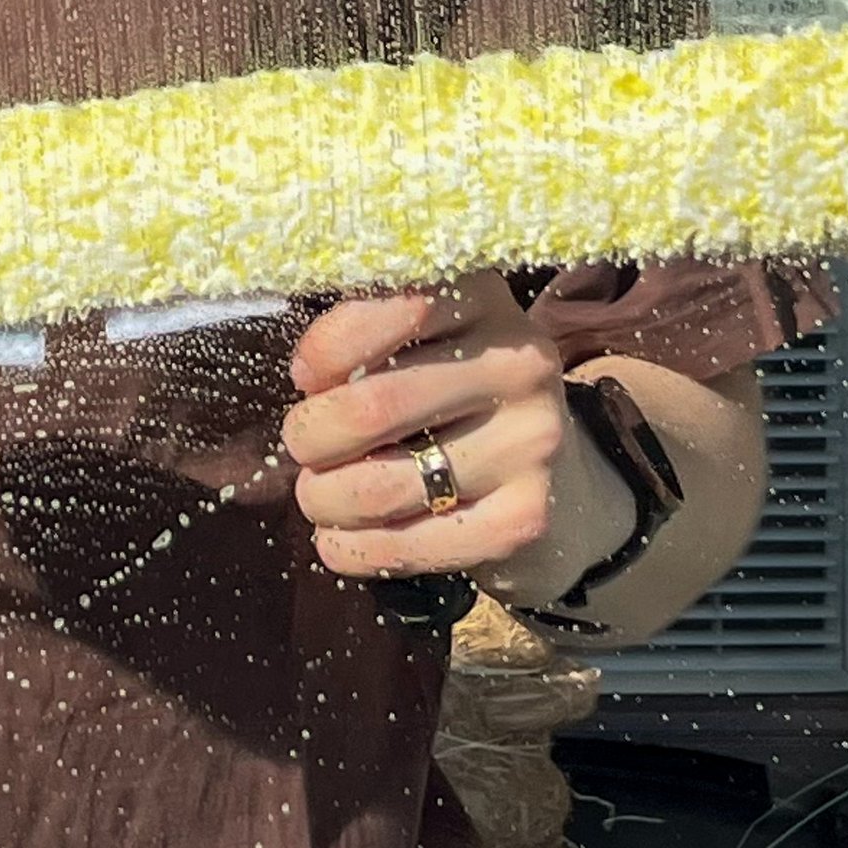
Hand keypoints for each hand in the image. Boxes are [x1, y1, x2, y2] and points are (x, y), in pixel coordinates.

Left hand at [280, 271, 625, 593]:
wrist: (546, 468)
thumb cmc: (448, 389)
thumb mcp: (419, 336)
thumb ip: (364, 332)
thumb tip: (309, 377)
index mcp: (485, 299)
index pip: (396, 307)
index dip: (329, 347)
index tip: (305, 375)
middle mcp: (520, 364)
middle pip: (374, 407)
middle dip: (311, 436)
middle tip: (301, 444)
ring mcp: (532, 442)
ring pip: (384, 485)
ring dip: (325, 499)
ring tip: (316, 496)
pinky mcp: (527, 515)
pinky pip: (417, 543)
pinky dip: (356, 548)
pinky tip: (337, 541)